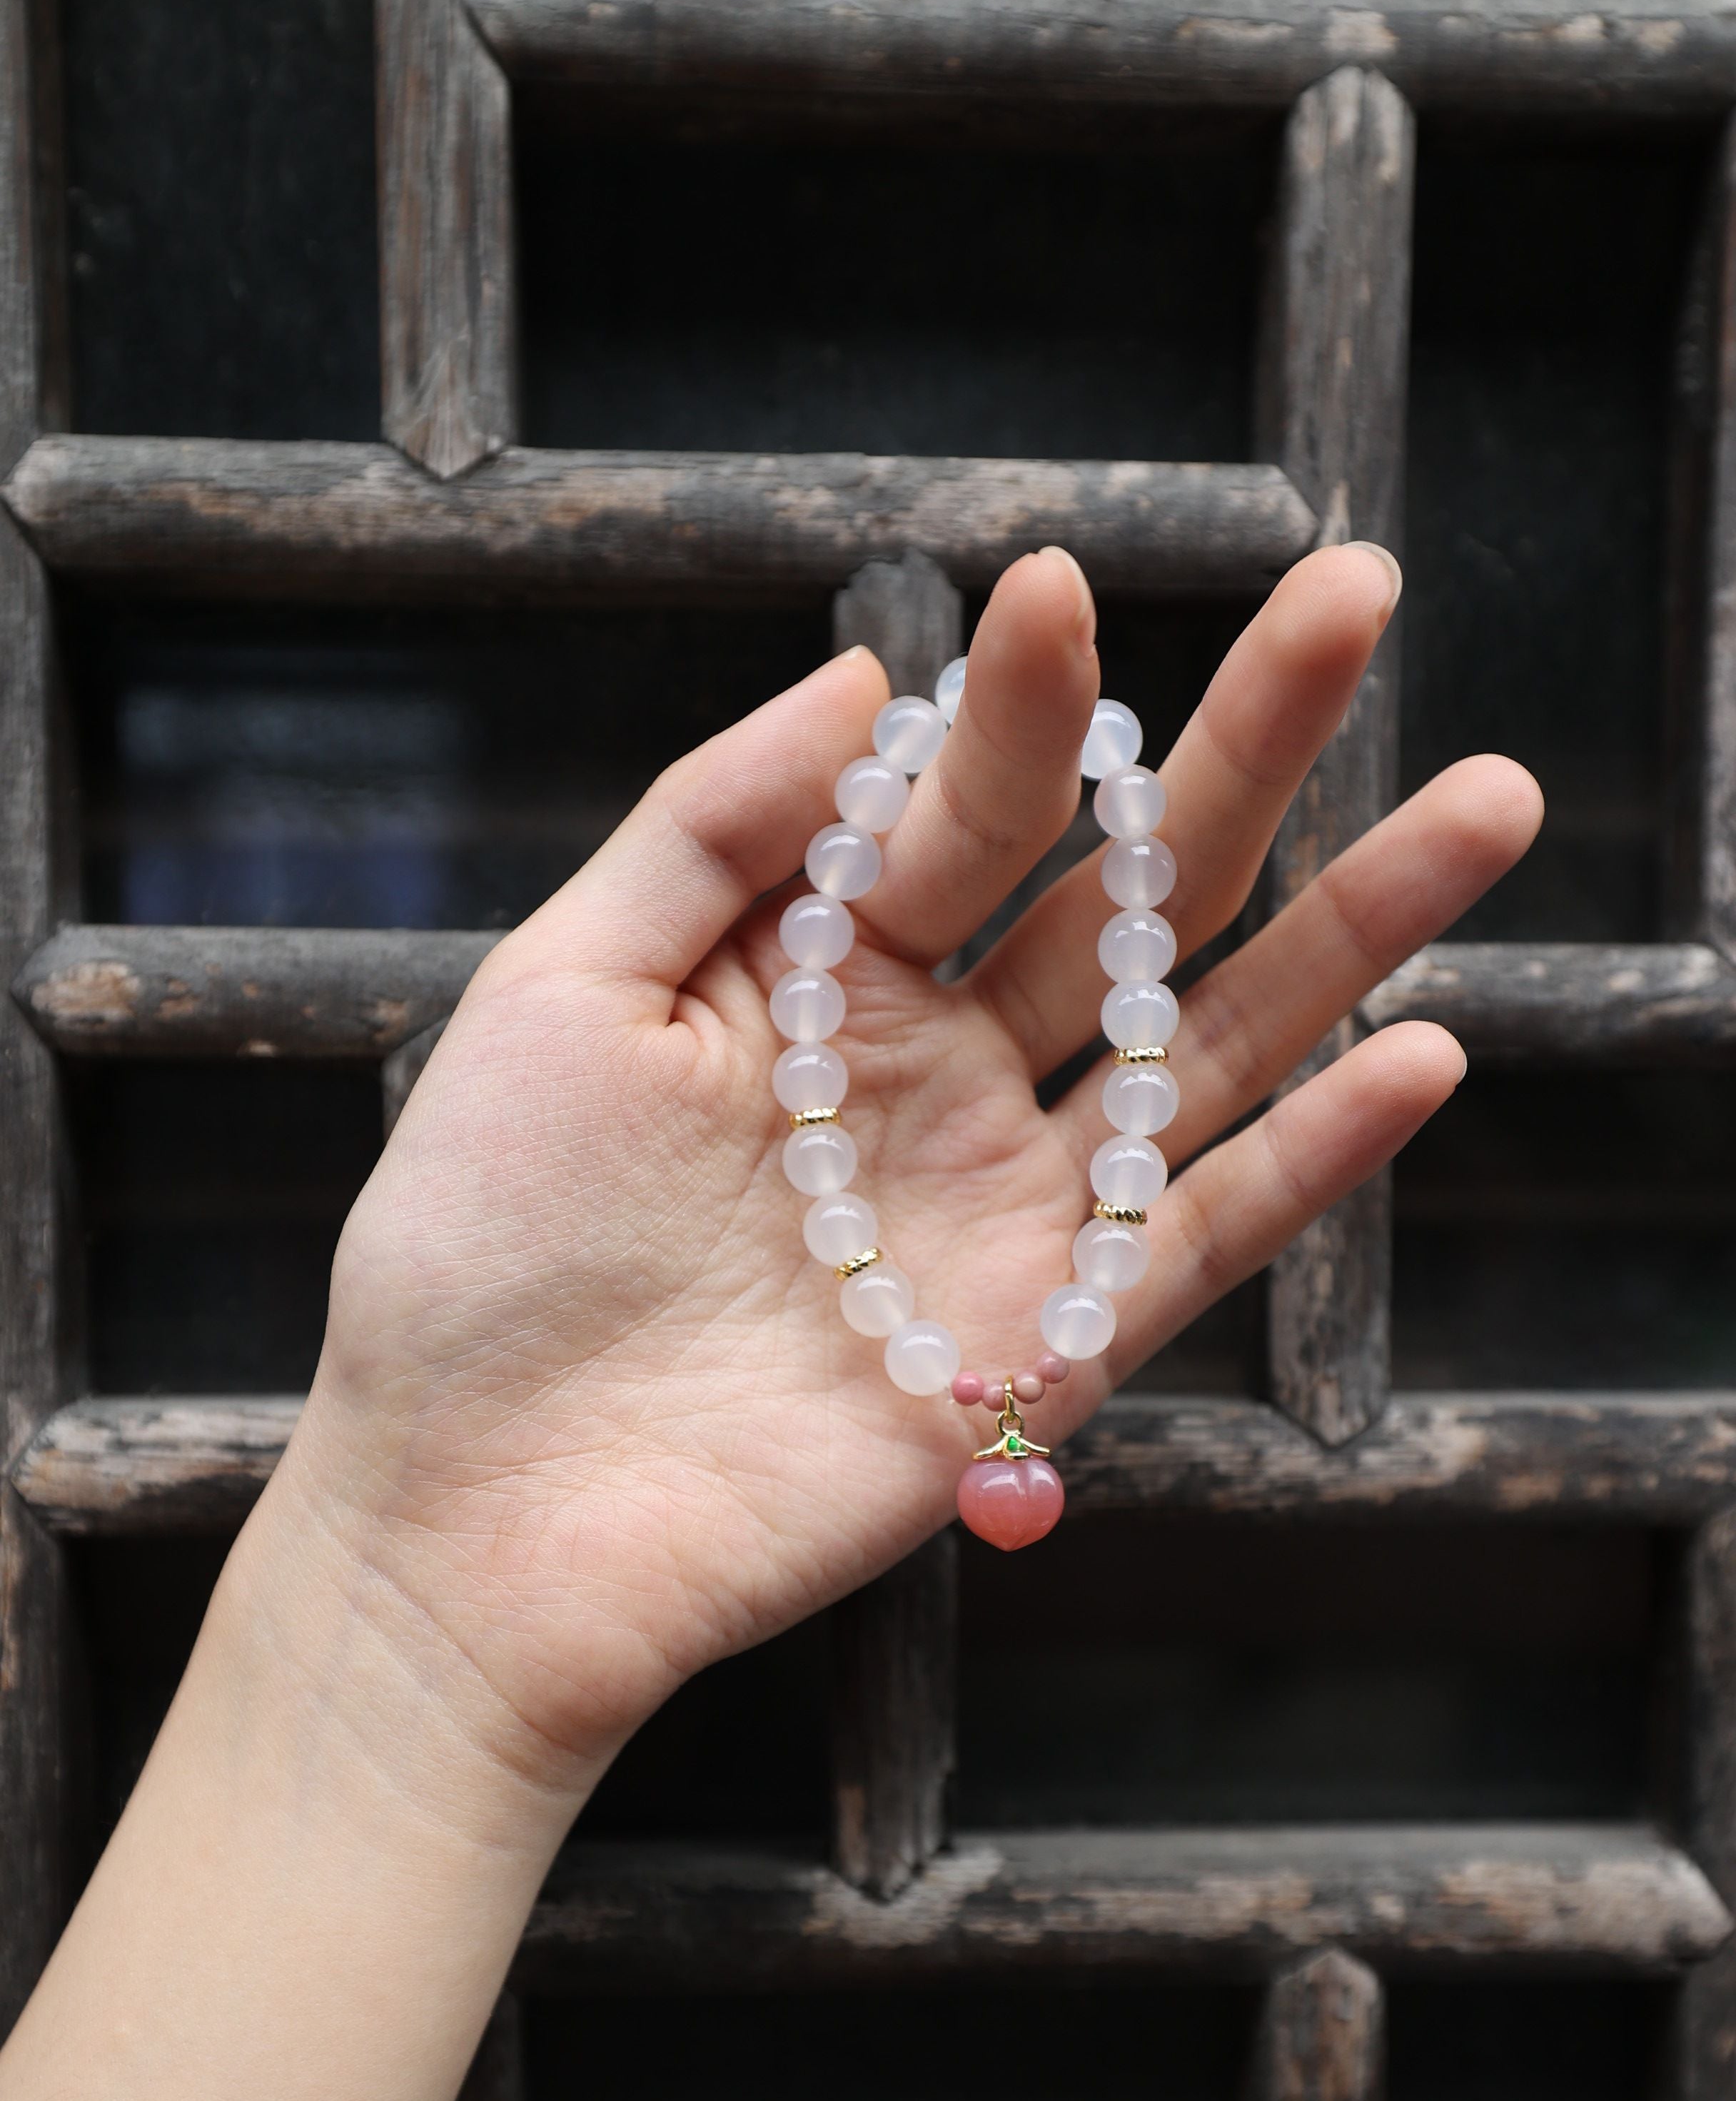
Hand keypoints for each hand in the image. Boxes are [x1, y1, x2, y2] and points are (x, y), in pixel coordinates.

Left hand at [273, 543, 1539, 1796]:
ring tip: (1484, 805)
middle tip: (1359, 598)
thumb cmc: (479, 1246)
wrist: (472, 1510)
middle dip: (1247, 752)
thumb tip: (865, 674)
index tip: (1066, 590)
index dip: (1023, 706)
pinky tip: (1420, 1053)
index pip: (960, 811)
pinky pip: (1201, 1238)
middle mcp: (935, 1072)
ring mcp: (1002, 1205)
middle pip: (1121, 894)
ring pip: (1202, 1045)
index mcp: (816, 976)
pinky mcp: (1045, 1345)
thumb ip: (709, 830)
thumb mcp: (558, 994)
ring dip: (1348, 931)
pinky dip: (1313, 1158)